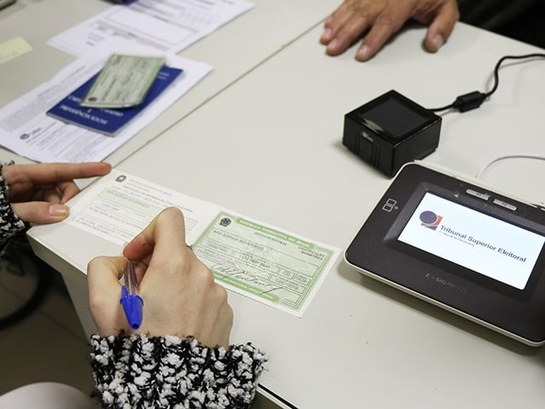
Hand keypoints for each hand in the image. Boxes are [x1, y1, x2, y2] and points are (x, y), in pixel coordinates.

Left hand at [2, 162, 110, 223]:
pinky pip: (44, 210)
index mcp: (19, 175)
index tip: (104, 168)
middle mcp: (24, 184)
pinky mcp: (21, 210)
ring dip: (57, 211)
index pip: (58, 169)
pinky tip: (45, 225)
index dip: (83, 168)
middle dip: (67, 198)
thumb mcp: (3, 212)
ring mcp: (23, 197)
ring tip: (50, 222)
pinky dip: (50, 218)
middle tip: (69, 213)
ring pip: (53, 201)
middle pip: (59, 186)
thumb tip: (61, 212)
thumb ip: (32, 211)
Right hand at [88, 207, 232, 347]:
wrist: (172, 386)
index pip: (170, 220)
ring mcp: (216, 293)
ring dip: (174, 284)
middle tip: (142, 292)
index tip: (138, 257)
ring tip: (160, 313)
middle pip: (177, 250)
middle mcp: (201, 274)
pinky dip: (190, 300)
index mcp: (174, 266)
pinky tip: (176, 323)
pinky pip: (205, 293)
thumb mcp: (103, 306)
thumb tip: (117, 262)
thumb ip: (102, 268)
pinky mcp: (224, 310)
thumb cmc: (140, 349)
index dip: (148, 232)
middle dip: (156, 264)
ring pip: (191, 273)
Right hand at [320, 0, 458, 60]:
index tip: (362, 54)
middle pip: (363, 16)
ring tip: (326, 39)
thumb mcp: (447, 6)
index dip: (373, 39)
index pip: (387, 22)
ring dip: (338, 25)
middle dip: (346, 34)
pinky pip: (349, 0)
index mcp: (407, 0)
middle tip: (334, 49)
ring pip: (353, 8)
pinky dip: (337, 13)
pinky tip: (328, 24)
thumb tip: (433, 42)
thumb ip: (443, 26)